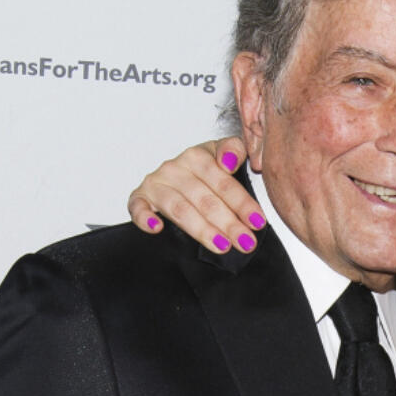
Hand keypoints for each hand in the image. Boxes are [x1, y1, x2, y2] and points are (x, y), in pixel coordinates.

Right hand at [127, 136, 262, 253]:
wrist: (178, 174)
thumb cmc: (206, 171)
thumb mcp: (224, 155)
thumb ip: (234, 150)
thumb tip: (230, 160)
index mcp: (198, 156)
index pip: (224, 182)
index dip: (243, 203)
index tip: (258, 222)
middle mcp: (175, 168)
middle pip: (205, 199)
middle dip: (228, 223)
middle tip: (245, 242)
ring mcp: (156, 183)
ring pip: (180, 209)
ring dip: (202, 229)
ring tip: (222, 245)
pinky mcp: (140, 198)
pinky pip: (138, 208)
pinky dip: (145, 217)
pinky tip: (157, 228)